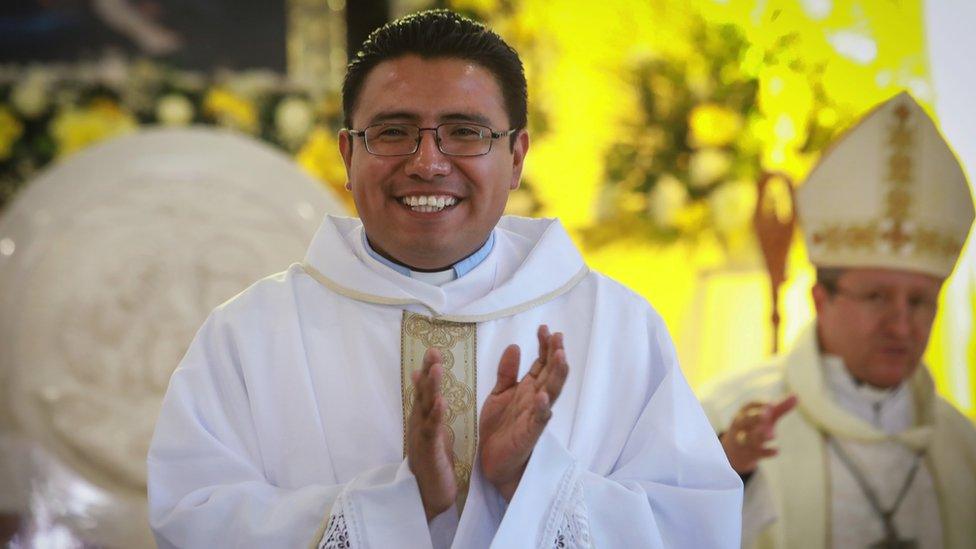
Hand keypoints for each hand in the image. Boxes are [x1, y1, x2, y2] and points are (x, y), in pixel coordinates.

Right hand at [406, 348, 455, 520]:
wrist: (428, 495)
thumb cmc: (433, 461)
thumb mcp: (431, 427)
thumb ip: (426, 403)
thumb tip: (419, 376)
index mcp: (423, 417)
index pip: (425, 389)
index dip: (428, 369)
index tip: (434, 349)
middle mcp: (419, 423)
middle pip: (422, 393)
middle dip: (428, 371)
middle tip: (432, 351)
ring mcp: (422, 436)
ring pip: (425, 408)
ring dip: (431, 388)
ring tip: (437, 369)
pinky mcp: (429, 451)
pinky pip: (432, 430)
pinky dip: (435, 415)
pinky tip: (441, 402)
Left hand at [479, 325, 568, 500]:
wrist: (491, 459)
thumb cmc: (499, 426)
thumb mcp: (499, 393)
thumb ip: (507, 371)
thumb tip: (515, 345)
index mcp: (529, 388)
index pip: (542, 363)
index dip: (544, 346)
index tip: (544, 328)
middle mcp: (536, 399)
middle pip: (551, 374)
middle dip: (555, 355)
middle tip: (558, 336)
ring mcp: (535, 416)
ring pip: (552, 393)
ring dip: (557, 376)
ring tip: (560, 357)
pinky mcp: (530, 434)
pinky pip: (539, 420)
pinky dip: (543, 409)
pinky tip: (543, 397)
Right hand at [720, 395, 797, 474]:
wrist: (737, 449)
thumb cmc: (756, 426)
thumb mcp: (767, 417)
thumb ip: (781, 407)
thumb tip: (796, 396)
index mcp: (744, 412)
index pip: (749, 406)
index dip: (759, 404)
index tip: (771, 404)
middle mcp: (741, 425)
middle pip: (745, 420)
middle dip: (754, 418)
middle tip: (765, 415)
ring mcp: (743, 440)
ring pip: (747, 438)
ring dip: (759, 436)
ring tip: (773, 435)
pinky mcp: (748, 453)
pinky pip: (755, 453)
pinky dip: (765, 452)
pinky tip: (776, 451)